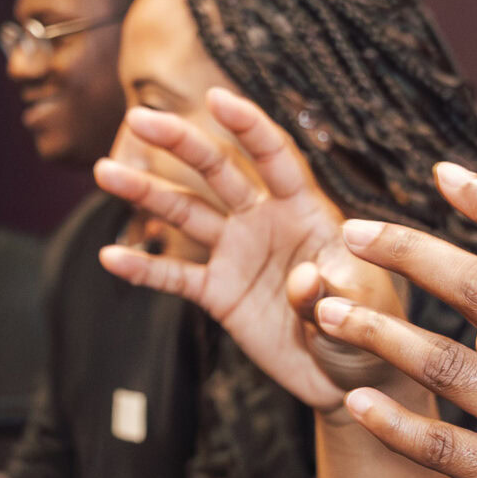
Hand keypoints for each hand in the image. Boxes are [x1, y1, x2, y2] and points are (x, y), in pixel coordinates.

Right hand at [94, 89, 403, 410]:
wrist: (349, 379)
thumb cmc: (371, 331)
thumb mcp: (365, 309)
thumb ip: (333, 291)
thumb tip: (300, 280)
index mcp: (307, 210)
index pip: (275, 157)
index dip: (248, 126)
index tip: (216, 98)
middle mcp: (265, 221)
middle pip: (218, 173)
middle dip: (180, 143)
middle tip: (137, 119)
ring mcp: (238, 254)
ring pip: (186, 214)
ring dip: (147, 194)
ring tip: (105, 173)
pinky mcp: (220, 293)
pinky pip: (176, 277)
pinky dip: (144, 269)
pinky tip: (109, 257)